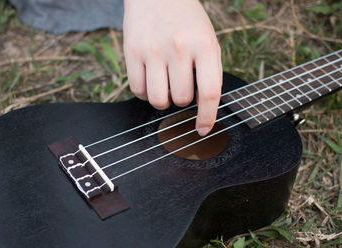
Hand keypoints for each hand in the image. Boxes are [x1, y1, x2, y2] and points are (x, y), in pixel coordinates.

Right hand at [123, 0, 221, 135]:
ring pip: (157, 100)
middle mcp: (178, 48)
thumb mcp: (208, 41)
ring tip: (164, 85)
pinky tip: (150, 79)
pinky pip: (137, 90)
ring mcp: (153, 50)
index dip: (207, 117)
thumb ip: (209, 72)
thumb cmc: (187, 23)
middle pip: (180, 99)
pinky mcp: (132, 52)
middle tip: (179, 83)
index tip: (203, 129)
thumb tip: (201, 107)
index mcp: (204, 45)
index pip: (210, 92)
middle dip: (181, 99)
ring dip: (162, 100)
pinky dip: (144, 92)